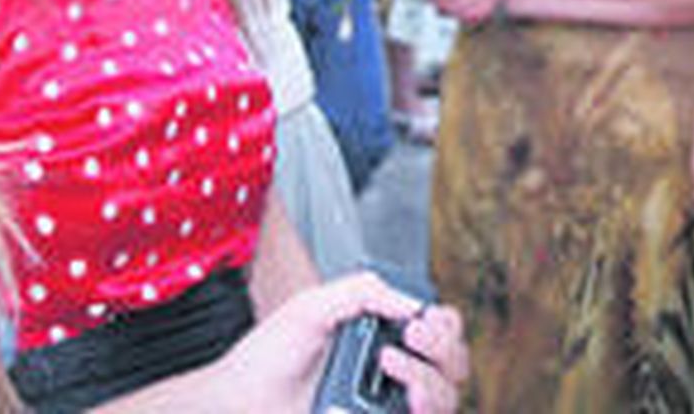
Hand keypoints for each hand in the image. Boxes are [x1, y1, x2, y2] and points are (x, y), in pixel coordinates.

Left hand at [214, 272, 465, 413]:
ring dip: (430, 381)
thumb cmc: (268, 356)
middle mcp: (393, 373)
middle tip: (411, 337)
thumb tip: (413, 304)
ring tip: (389, 366)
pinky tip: (402, 402)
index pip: (441, 329)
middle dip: (443, 348)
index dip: (444, 324)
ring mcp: (386, 406)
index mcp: (383, 336)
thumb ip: (361, 291)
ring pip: (446, 398)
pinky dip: (420, 409)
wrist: (238, 402)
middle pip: (455, 363)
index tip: (422, 320)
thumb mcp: (312, 307)